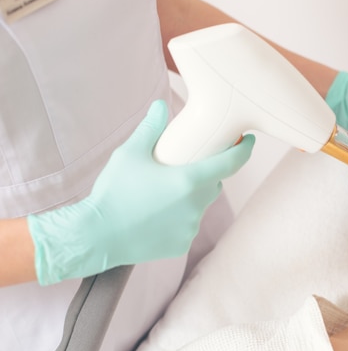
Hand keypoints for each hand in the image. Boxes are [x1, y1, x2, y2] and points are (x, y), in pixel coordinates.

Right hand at [28, 100, 254, 284]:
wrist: (96, 236)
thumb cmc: (114, 192)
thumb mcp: (130, 154)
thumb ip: (151, 129)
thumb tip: (161, 106)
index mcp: (189, 180)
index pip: (231, 163)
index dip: (243, 150)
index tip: (248, 141)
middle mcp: (196, 206)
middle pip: (213, 184)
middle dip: (205, 175)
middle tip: (180, 169)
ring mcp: (190, 227)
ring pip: (199, 206)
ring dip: (190, 198)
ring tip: (160, 194)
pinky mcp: (181, 245)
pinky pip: (187, 226)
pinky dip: (179, 218)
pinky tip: (156, 216)